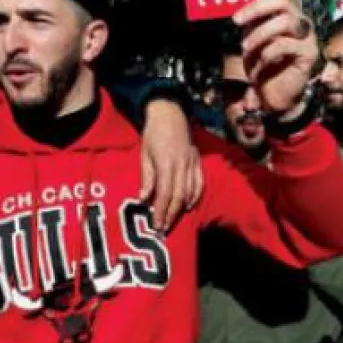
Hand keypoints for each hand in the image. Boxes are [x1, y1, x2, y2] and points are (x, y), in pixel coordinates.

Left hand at [140, 100, 203, 231]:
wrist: (170, 113)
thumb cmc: (153, 133)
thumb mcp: (144, 154)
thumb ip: (147, 177)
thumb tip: (144, 199)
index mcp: (166, 163)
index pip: (165, 193)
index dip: (161, 211)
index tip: (156, 224)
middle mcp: (182, 164)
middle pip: (179, 196)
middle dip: (171, 214)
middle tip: (163, 229)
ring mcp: (191, 162)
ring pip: (190, 191)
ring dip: (182, 208)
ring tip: (173, 221)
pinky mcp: (196, 160)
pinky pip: (199, 182)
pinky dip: (195, 196)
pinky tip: (188, 205)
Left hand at [232, 0, 317, 117]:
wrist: (275, 95)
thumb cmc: (262, 63)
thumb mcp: (252, 37)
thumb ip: (250, 20)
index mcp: (289, 14)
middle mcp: (301, 22)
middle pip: (284, 1)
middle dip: (256, 8)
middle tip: (236, 20)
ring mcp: (307, 37)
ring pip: (286, 21)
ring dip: (260, 33)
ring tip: (245, 48)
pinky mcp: (309, 54)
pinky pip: (288, 45)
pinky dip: (269, 52)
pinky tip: (261, 61)